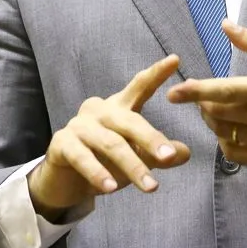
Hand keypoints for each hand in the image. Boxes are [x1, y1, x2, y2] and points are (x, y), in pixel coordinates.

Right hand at [28, 55, 190, 219]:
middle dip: (151, 139)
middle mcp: (99, 110)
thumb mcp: (136, 158)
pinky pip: (82, 158)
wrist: (64, 182)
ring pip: (110, 143)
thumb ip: (158, 154)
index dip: (156, 73)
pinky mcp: (61, 144)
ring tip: (150, 186)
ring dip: (132, 166)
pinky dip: (98, 173)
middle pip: (129, 120)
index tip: (175, 59)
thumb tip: (184, 153)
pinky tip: (111, 188)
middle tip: (168, 157)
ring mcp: (78, 125)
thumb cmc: (104, 162)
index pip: (139, 87)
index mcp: (119, 107)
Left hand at [166, 20, 246, 167]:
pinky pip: (234, 152)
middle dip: (203, 102)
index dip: (198, 91)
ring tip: (217, 108)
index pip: (228, 91)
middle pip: (219, 113)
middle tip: (203, 94)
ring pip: (224, 132)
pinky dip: (224, 138)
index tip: (174, 92)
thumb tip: (225, 25)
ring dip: (212, 119)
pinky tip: (231, 126)